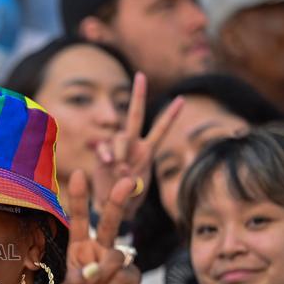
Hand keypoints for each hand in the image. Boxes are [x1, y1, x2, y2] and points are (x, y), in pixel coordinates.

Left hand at [57, 171, 142, 283]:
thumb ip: (75, 282)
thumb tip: (92, 270)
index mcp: (80, 253)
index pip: (80, 222)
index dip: (80, 200)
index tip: (79, 176)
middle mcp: (100, 254)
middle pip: (109, 223)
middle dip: (116, 202)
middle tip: (127, 181)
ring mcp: (119, 265)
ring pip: (114, 256)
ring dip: (99, 279)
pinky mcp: (133, 278)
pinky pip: (122, 276)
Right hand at [92, 73, 183, 219]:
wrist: (110, 207)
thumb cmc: (128, 200)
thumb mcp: (137, 190)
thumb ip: (131, 177)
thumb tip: (119, 166)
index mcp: (147, 151)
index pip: (160, 129)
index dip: (170, 115)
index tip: (181, 99)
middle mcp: (132, 145)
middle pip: (135, 116)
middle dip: (138, 95)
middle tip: (140, 75)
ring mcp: (116, 149)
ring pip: (120, 136)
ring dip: (121, 150)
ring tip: (121, 168)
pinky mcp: (102, 155)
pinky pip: (104, 148)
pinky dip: (107, 154)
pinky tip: (109, 163)